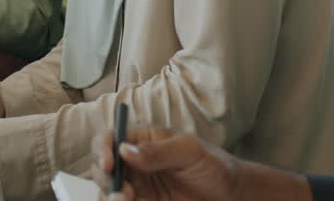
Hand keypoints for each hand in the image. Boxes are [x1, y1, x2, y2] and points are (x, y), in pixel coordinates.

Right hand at [89, 126, 310, 200]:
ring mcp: (138, 186)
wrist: (232, 195)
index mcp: (142, 140)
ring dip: (110, 197)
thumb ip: (158, 150)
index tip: (109, 164)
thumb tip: (124, 150)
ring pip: (108, 190)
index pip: (110, 138)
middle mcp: (135, 163)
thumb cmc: (214, 165)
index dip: (102, 149)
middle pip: (102, 166)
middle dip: (105, 178)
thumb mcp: (190, 151)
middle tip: (122, 192)